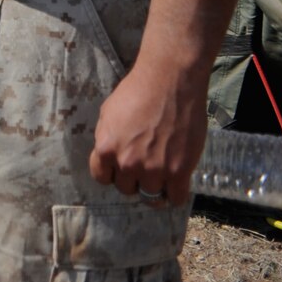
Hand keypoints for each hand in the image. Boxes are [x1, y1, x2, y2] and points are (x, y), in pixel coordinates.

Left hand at [90, 59, 210, 205]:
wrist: (169, 83)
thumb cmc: (137, 92)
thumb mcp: (108, 114)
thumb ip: (106, 138)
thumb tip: (108, 155)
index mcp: (106, 148)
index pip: (102, 177)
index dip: (112, 174)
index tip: (120, 170)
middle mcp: (127, 163)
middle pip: (126, 188)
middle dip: (133, 179)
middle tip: (144, 167)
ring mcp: (154, 170)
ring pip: (151, 196)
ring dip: (155, 188)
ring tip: (161, 177)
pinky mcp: (179, 172)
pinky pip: (176, 198)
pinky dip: (175, 195)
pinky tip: (175, 185)